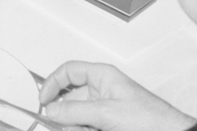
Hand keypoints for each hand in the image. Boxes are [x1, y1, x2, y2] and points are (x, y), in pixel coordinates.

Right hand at [40, 61, 194, 130]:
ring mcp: (106, 109)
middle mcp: (103, 90)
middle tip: (62, 125)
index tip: (43, 101)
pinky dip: (85, 130)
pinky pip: (88, 126)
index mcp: (102, 75)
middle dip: (66, 114)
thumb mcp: (107, 112)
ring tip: (85, 130)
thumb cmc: (153, 119)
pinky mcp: (109, 125)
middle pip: (71, 98)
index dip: (52, 84)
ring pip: (78, 117)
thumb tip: (52, 109)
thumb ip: (77, 110)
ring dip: (76, 125)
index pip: (68, 71)